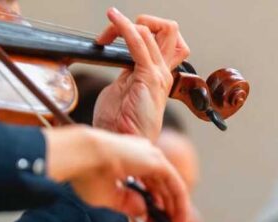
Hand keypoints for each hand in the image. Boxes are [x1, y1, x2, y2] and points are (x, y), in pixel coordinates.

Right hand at [43, 125, 189, 221]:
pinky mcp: (158, 162)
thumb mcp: (108, 196)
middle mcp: (142, 155)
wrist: (82, 156)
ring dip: (176, 208)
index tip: (153, 219)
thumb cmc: (86, 173)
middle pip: (162, 184)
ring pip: (171, 186)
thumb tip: (144, 212)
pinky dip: (180, 204)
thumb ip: (128, 204)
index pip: (148, 182)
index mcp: (128, 159)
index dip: (152, 202)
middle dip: (167, 207)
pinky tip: (178, 220)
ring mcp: (151, 157)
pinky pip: (176, 186)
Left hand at [92, 8, 189, 140]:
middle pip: (169, 31)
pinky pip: (140, 42)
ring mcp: (158, 75)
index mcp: (158, 75)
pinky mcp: (148, 78)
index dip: (144, 30)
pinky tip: (114, 22)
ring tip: (108, 32)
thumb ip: (127, 72)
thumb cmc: (119, 123)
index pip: (165, 40)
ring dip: (129, 24)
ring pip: (159, 30)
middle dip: (143, 22)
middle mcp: (163, 72)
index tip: (114, 39)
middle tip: (114, 33)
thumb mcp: (123, 90)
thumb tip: (120, 56)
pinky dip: (125, 27)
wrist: (120, 143)